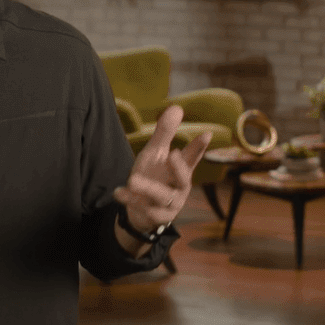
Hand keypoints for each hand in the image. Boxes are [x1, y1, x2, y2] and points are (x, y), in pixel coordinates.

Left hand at [112, 105, 211, 235]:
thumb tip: (177, 107)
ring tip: (132, 178)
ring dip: (148, 186)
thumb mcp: (155, 154)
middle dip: (179, 168)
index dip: (199, 146)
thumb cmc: (152, 177)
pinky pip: (145, 209)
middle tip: (172, 153)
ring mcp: (171, 204)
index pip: (193, 157)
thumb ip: (164, 133)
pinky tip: (118, 191)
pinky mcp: (158, 217)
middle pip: (184, 178)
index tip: (206, 134)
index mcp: (181, 170)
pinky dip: (131, 200)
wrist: (140, 212)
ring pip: (162, 195)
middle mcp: (180, 187)